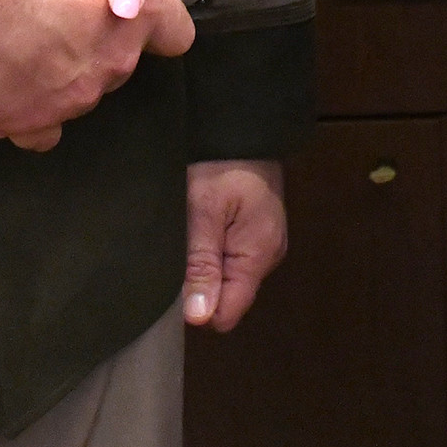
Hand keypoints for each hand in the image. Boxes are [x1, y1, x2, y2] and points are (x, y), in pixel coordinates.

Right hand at [0, 0, 195, 150]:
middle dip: (95, 45)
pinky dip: (24, 116)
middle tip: (57, 19)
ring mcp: (72, 97)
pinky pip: (36, 130)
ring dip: (55, 75)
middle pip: (119, 62)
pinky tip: (5, 96)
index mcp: (141, 10)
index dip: (155, 20)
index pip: (175, 32)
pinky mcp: (27, 119)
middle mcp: (115, 60)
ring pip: (75, 94)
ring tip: (18, 49)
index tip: (128, 12)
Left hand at [183, 159, 288, 330]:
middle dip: (202, 283)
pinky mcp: (258, 233)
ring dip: (207, 265)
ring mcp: (265, 244)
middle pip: (228, 296)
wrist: (242, 128)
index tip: (178, 279)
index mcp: (259, 254)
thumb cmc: (221, 165)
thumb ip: (201, 266)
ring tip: (193, 233)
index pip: (228, 312)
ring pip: (229, 278)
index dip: (200, 305)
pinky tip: (204, 228)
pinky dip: (215, 251)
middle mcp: (268, 255)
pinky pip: (233, 259)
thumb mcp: (202, 213)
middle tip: (184, 247)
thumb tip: (198, 317)